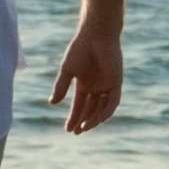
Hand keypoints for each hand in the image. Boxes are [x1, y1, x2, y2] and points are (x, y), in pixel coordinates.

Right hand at [50, 0, 127, 136]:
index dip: (73, 117)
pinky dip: (105, 112)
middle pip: (90, 109)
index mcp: (84, 84)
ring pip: (101, 108)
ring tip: (84, 128)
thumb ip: (61, 87)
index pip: (79, 105)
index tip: (67, 129)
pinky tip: (97, 119)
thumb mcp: (67, 71)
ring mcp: (107, 85)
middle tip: (76, 132)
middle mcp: (96, 87)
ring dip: (93, 119)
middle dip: (83, 121)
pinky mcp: (116, 82)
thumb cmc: (80, 49)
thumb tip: (52, 103)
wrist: (96, 35)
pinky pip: (112, 102)